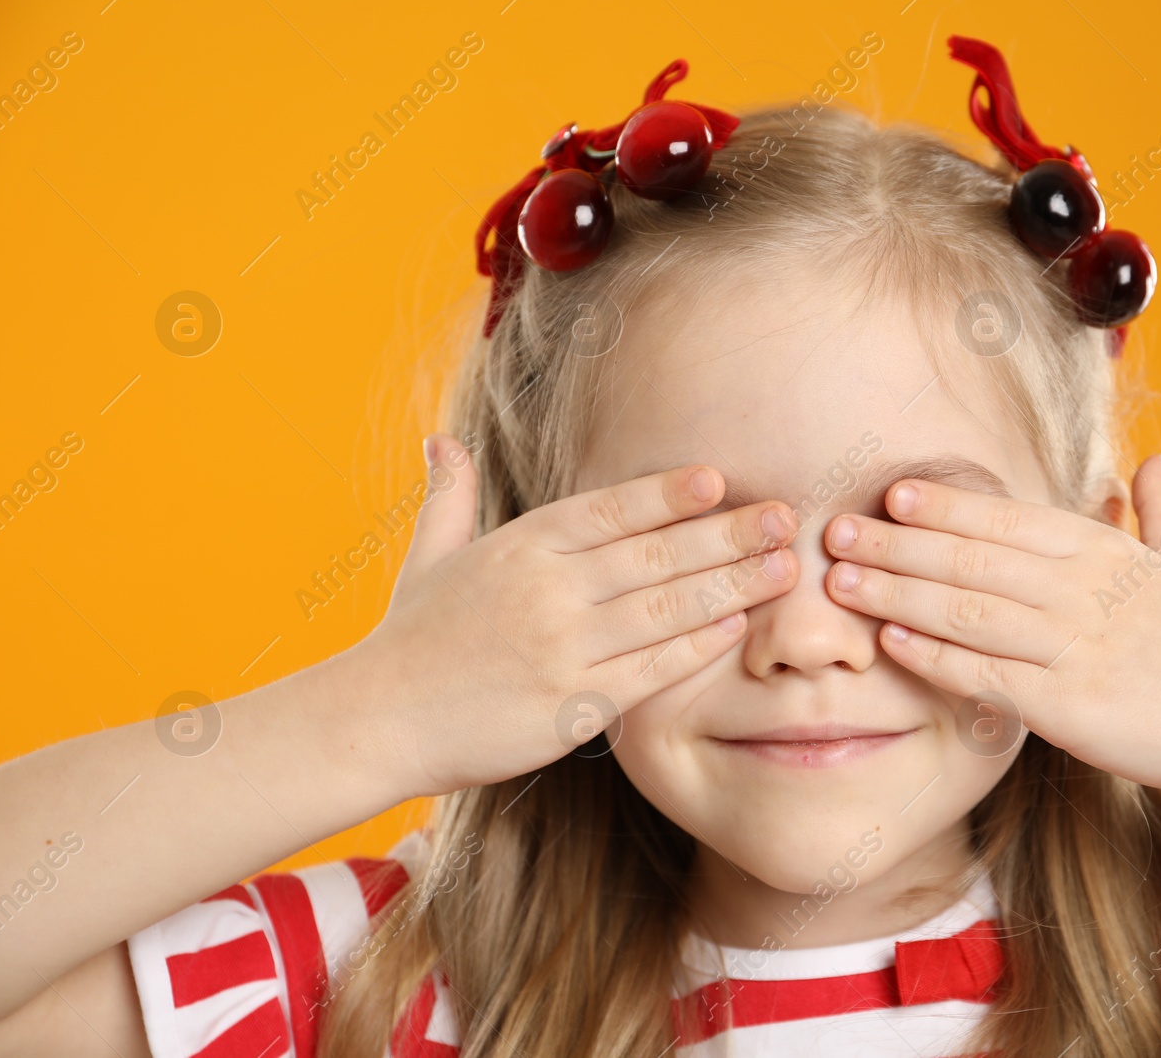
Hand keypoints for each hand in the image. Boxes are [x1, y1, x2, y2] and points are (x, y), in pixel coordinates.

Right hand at [347, 433, 799, 797]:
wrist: (373, 721)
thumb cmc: (407, 639)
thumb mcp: (428, 555)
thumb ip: (451, 495)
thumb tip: (442, 440)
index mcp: (521, 546)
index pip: (610, 509)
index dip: (669, 493)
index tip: (720, 478)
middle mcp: (548, 589)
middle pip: (656, 553)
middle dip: (729, 534)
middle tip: (787, 517)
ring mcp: (563, 647)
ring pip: (666, 608)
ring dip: (733, 585)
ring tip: (784, 568)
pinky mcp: (573, 705)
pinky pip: (652, 670)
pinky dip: (697, 646)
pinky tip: (735, 628)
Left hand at [820, 453, 1160, 796]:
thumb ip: (1158, 512)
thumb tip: (1150, 462)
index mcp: (1102, 549)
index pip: (1007, 518)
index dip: (944, 506)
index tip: (892, 495)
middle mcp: (1081, 587)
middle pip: (971, 558)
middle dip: (896, 544)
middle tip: (834, 531)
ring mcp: (1076, 644)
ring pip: (968, 610)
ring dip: (897, 594)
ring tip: (840, 584)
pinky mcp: (1072, 703)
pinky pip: (988, 674)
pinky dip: (935, 657)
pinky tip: (891, 645)